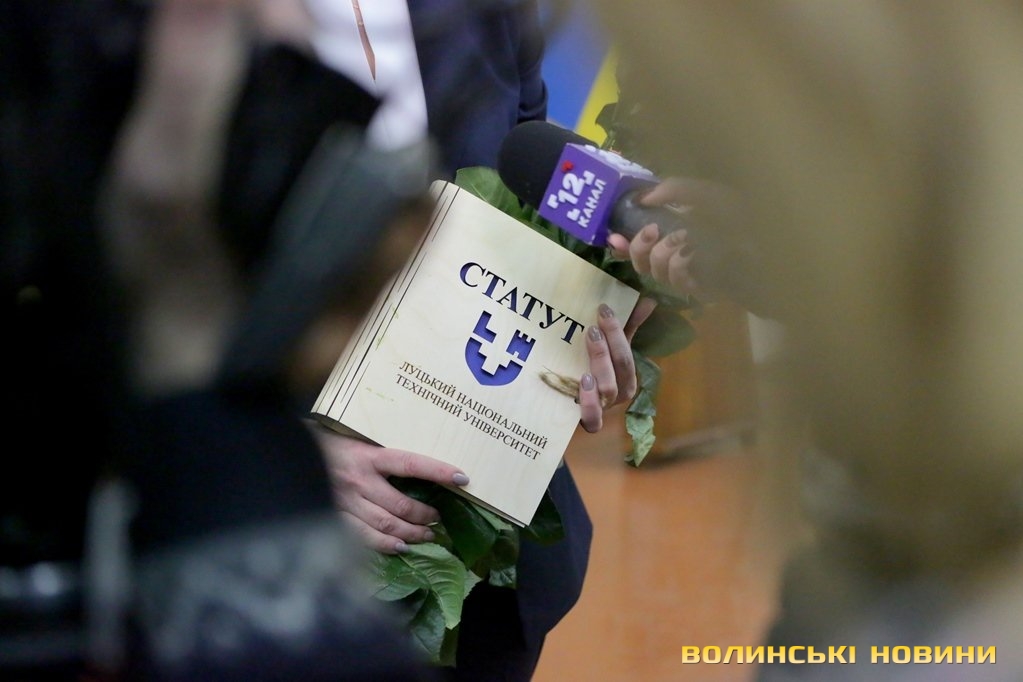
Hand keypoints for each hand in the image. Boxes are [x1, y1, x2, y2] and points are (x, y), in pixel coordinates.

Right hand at [311, 426, 469, 553]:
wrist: (279, 455)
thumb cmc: (318, 442)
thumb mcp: (349, 437)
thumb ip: (374, 451)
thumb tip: (409, 462)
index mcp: (365, 455)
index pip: (411, 463)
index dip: (438, 471)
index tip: (462, 477)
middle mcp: (357, 481)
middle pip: (401, 505)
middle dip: (424, 515)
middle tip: (437, 519)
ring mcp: (343, 503)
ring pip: (386, 526)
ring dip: (411, 534)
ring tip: (426, 536)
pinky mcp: (331, 519)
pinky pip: (362, 538)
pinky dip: (384, 546)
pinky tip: (399, 548)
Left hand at [577, 297, 656, 432]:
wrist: (563, 409)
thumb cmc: (591, 373)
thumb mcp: (608, 350)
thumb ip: (626, 327)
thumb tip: (648, 299)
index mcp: (626, 376)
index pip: (626, 354)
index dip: (616, 331)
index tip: (603, 309)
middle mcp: (619, 393)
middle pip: (620, 369)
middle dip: (609, 345)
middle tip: (592, 327)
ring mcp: (604, 408)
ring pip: (609, 390)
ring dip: (601, 367)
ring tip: (589, 350)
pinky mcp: (588, 422)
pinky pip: (593, 420)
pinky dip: (590, 403)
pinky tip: (583, 382)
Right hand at [607, 177, 747, 299]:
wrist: (782, 245)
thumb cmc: (749, 217)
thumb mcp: (710, 193)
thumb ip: (676, 189)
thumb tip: (645, 198)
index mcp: (682, 237)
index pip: (644, 245)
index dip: (625, 245)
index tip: (613, 237)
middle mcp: (685, 258)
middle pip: (642, 263)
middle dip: (640, 247)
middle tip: (653, 230)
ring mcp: (695, 277)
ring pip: (657, 271)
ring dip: (665, 252)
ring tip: (686, 238)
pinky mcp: (705, 290)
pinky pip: (678, 280)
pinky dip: (682, 264)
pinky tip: (696, 255)